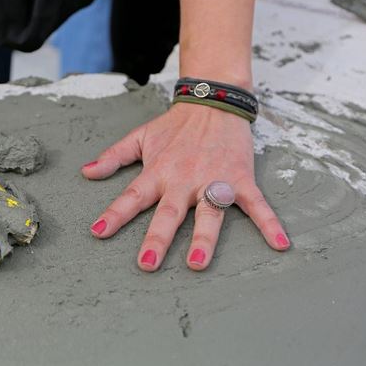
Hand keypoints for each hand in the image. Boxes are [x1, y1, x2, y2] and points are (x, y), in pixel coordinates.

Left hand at [81, 102, 289, 271]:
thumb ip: (113, 157)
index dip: (114, 215)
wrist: (213, 100)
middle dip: (158, 239)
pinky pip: (256, 204)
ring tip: (197, 263)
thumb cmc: (175, 125)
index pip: (132, 197)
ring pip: (209, 213)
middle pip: (169, 213)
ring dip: (204, 238)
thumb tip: (86, 172)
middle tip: (147, 265)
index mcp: (158, 172)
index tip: (98, 233)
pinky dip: (269, 222)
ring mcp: (213, 180)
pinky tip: (279, 242)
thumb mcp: (139, 137)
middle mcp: (183, 180)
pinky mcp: (240, 179)